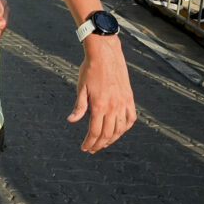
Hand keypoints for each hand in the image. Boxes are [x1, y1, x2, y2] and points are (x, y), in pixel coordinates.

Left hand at [68, 35, 135, 152]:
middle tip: (92, 149)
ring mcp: (123, 103)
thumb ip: (79, 106)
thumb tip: (71, 120)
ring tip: (103, 143)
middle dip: (99, 144)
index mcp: (99, 105)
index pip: (95, 132)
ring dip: (112, 139)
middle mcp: (113, 107)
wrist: (105, 54)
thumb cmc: (89, 69)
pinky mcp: (129, 98)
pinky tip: (119, 131)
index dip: (89, 142)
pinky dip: (125, 128)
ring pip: (120, 129)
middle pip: (107, 134)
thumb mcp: (81, 87)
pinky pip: (131, 118)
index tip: (85, 148)